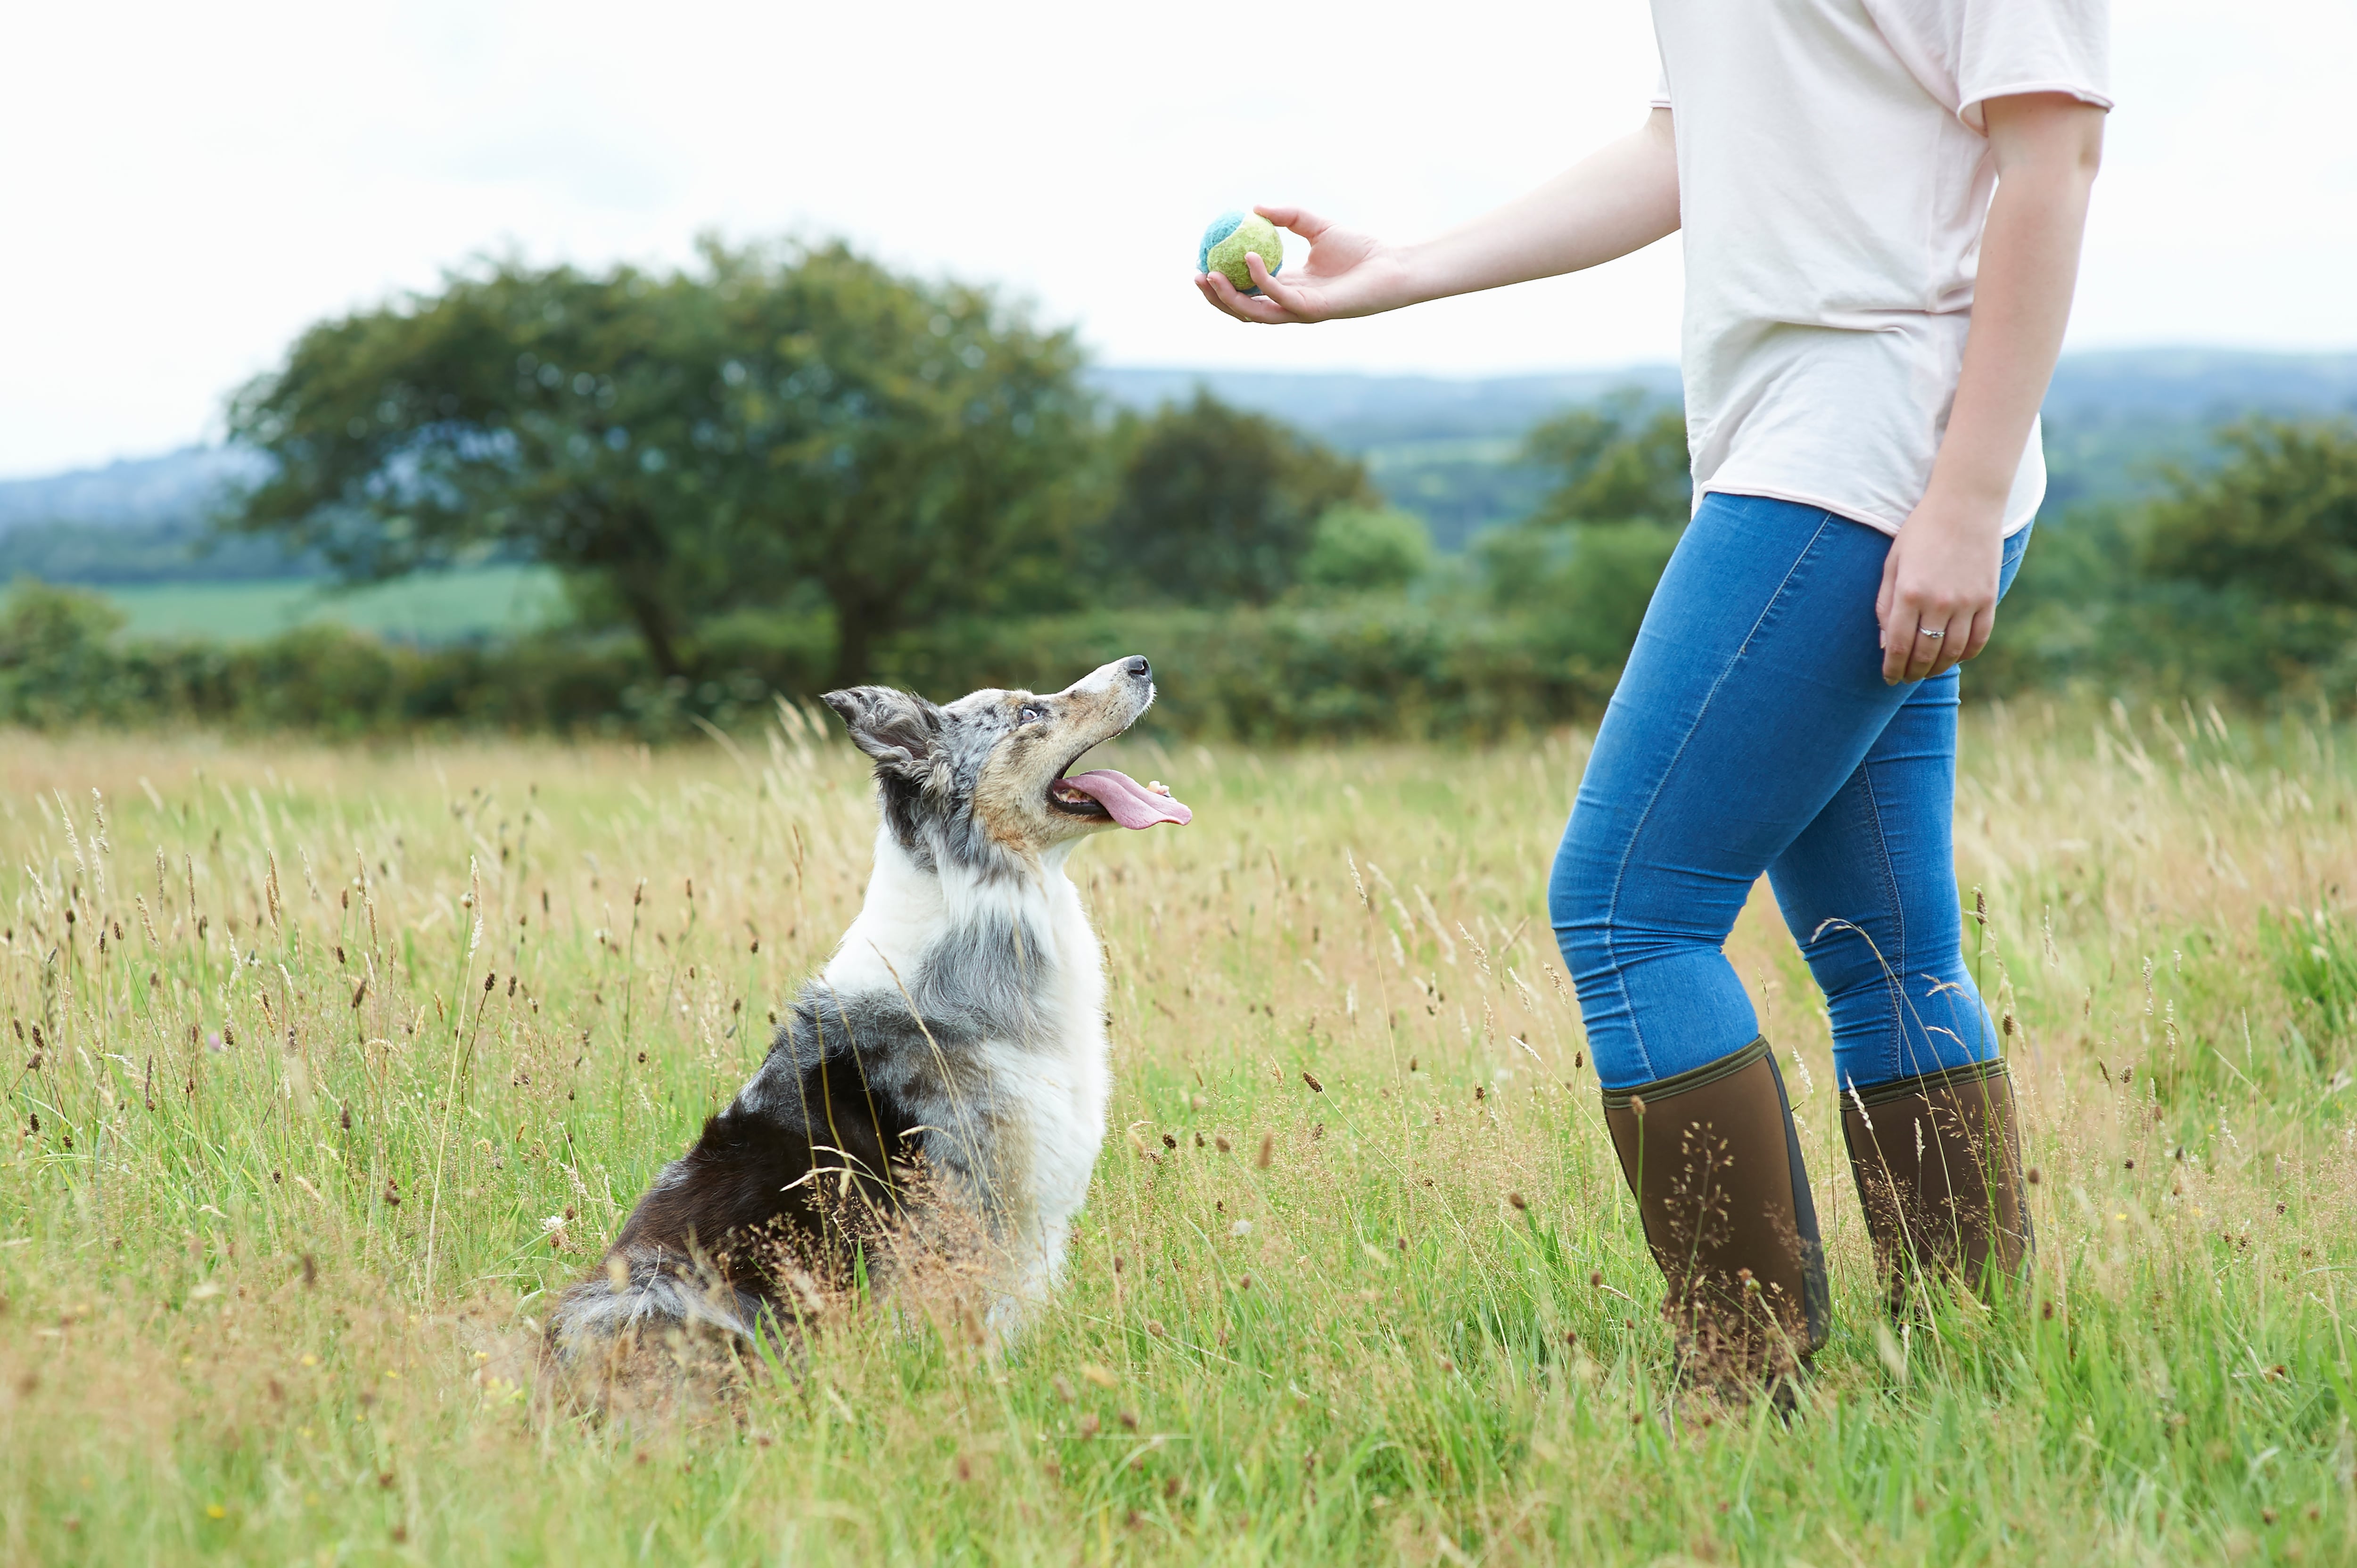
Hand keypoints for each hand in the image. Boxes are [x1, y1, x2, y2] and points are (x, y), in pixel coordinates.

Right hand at [1194, 206, 1417, 323]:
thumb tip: (1255, 208)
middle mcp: (1290, 304)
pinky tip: (1249, 257)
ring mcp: (1300, 311)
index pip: (1247, 293)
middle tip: (1196, 275)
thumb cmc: (1361, 249)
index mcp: (1288, 288)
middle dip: (1216, 298)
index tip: (1201, 261)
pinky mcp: (1313, 311)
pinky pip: (1278, 296)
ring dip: (1228, 296)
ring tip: (1209, 274)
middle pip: (1243, 310)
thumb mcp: (1316, 225)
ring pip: (1254, 313)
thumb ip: (1287, 217)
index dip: (1222, 283)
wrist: (1392, 265)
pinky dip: (1260, 279)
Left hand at [1875, 492, 2004, 683]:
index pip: (1899, 646)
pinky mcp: (1989, 598)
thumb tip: (1885, 644)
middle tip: (1905, 678)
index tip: (1888, 678)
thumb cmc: (1921, 531)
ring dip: (1937, 667)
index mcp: (1910, 592)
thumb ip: (1885, 604)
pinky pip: (1979, 639)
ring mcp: (1967, 602)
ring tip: (1926, 671)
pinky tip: (1954, 656)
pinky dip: (1966, 654)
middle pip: (1925, 654)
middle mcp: (1939, 601)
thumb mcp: (1893, 563)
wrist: (1965, 504)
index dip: (1893, 668)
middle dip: (1912, 673)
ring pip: (1953, 652)